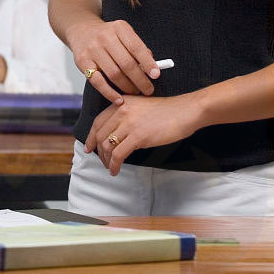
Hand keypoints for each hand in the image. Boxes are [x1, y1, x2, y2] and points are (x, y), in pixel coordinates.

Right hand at [65, 19, 159, 104]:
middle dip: (140, 80)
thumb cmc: (108, 36)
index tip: (156, 75)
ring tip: (135, 92)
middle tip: (148, 90)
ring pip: (114, 74)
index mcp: (119, 28)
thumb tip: (151, 68)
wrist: (82, 31)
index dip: (148, 63)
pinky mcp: (82, 62)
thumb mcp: (124, 34)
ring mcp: (92, 49)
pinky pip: (98, 82)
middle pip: (126, 63)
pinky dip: (110, 93)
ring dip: (127, 87)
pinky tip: (119, 99)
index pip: (136, 47)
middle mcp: (105, 37)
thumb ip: (137, 49)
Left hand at [84, 93, 203, 175]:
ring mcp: (129, 123)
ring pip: (107, 145)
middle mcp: (121, 111)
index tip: (88, 146)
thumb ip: (126, 116)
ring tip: (109, 167)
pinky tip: (116, 170)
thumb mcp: (140, 107)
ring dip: (106, 160)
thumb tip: (115, 134)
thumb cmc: (167, 111)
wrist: (185, 111)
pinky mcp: (138, 136)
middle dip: (98, 150)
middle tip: (100, 161)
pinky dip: (114, 164)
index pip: (98, 121)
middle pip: (100, 134)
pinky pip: (118, 154)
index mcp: (121, 103)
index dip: (91, 136)